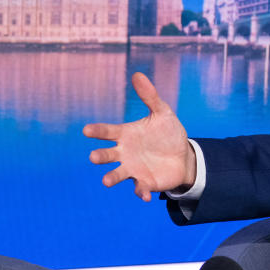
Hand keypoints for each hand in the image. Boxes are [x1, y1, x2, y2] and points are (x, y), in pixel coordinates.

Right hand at [83, 72, 195, 201]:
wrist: (183, 155)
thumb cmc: (168, 133)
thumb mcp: (162, 113)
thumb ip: (150, 96)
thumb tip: (137, 74)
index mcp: (126, 135)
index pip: (108, 132)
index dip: (97, 131)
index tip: (87, 130)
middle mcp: (124, 153)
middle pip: (107, 155)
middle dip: (100, 156)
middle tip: (94, 157)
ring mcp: (133, 169)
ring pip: (117, 174)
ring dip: (111, 177)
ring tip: (106, 181)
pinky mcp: (145, 182)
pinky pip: (139, 188)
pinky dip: (140, 192)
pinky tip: (144, 195)